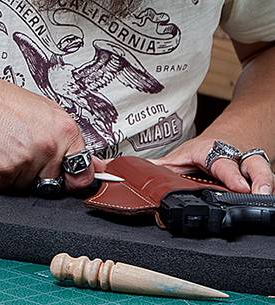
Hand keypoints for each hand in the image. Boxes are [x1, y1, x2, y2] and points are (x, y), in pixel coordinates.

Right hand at [0, 69, 100, 190]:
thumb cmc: (4, 102)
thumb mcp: (46, 111)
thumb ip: (71, 141)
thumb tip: (95, 163)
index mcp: (64, 131)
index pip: (83, 173)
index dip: (76, 178)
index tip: (71, 178)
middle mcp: (47, 147)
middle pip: (53, 182)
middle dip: (42, 172)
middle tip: (26, 149)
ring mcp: (25, 161)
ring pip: (29, 185)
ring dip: (20, 173)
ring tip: (9, 146)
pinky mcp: (3, 172)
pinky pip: (8, 186)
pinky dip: (2, 175)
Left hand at [152, 137, 273, 193]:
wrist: (228, 135)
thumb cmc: (203, 149)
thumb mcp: (181, 155)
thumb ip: (163, 166)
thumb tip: (139, 172)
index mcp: (214, 152)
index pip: (223, 163)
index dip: (231, 176)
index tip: (240, 186)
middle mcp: (236, 158)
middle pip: (252, 165)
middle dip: (258, 179)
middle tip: (258, 193)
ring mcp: (249, 166)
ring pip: (264, 171)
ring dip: (267, 184)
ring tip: (266, 197)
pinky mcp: (259, 174)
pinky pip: (266, 180)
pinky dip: (267, 189)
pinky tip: (267, 200)